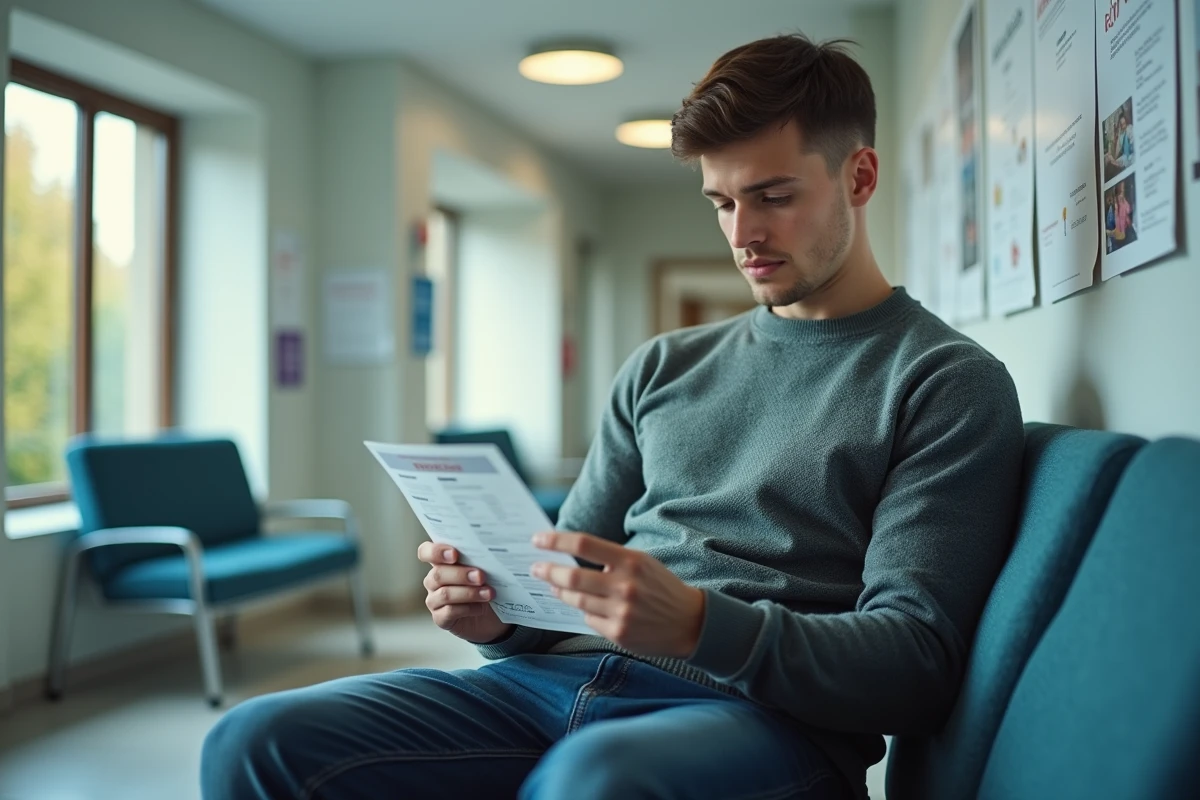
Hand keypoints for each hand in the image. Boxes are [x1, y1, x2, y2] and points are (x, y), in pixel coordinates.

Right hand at [417, 542, 513, 643]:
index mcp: (441, 563)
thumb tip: (488, 552)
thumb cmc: (486, 587)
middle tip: (481, 576)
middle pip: (437, 574)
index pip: (426, 552)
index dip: (435, 551)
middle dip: (461, 575)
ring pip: (444, 594)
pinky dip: (468, 608)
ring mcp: (435, 600)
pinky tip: (481, 608)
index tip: (454, 554)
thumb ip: (479, 560)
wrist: (492, 616)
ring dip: (468, 593)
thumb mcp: (485, 570)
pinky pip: (449, 612)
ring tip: (488, 593)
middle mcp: (434, 581)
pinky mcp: (440, 618)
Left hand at [531, 531, 704, 658]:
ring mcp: (621, 611)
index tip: (537, 540)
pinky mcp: (618, 633)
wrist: (690, 622)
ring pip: (576, 600)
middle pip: (572, 576)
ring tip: (553, 586)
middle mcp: (624, 585)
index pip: (584, 545)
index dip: (556, 541)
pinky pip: (588, 619)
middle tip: (535, 568)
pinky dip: (584, 611)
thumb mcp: (642, 563)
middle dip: (548, 570)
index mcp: (631, 561)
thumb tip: (570, 556)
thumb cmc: (661, 588)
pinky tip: (586, 606)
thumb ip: (611, 559)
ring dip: (560, 591)